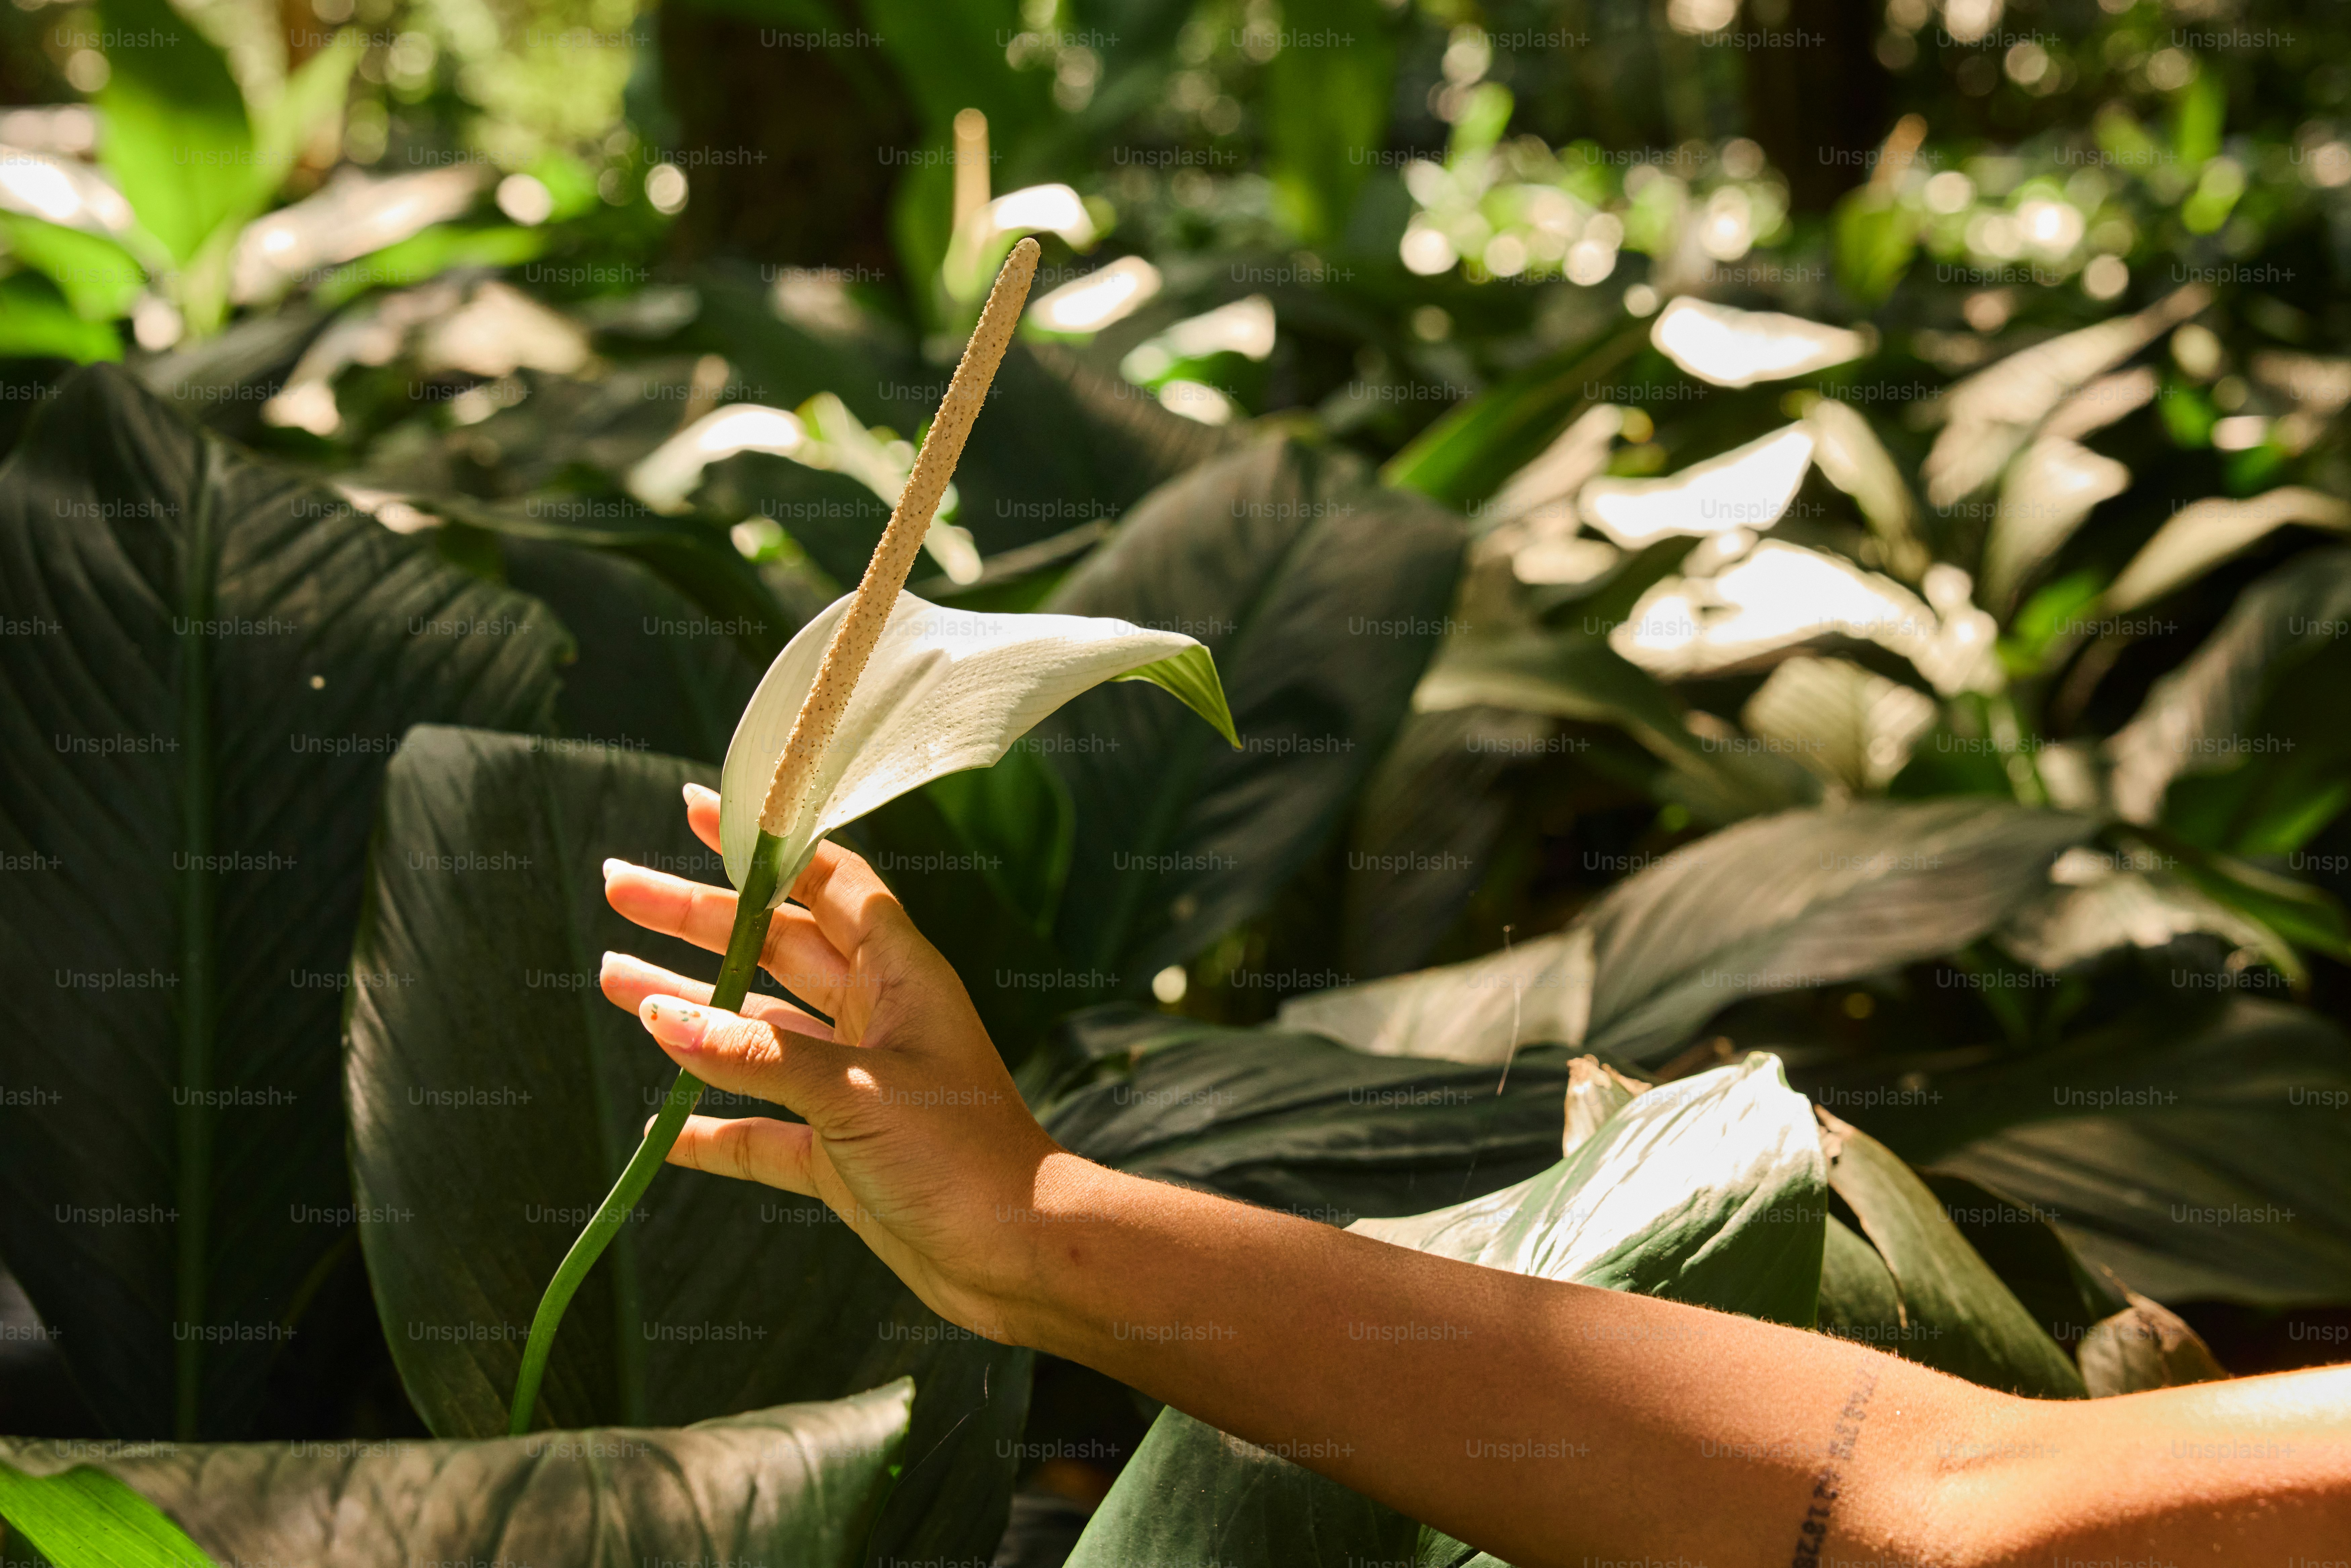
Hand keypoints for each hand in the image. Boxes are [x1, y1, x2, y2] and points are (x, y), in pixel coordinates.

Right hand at [598, 782, 1059, 1338]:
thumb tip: (660, 1015)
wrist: (1018, 1257)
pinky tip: (659, 1129)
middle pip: (774, 947)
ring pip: (755, 1034)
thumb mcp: (854, 1094)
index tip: (698, 810)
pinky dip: (710, 1128)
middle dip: (697, 917)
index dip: (765, 845)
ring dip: (687, 1008)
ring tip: (611, 977)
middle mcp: (874, 1019)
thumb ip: (755, 1055)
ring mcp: (852, 1086)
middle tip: (618, 886)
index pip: (828, 882)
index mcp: (899, 976)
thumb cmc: (962, 1158)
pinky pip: (759, 1131)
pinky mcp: (839, 1154)